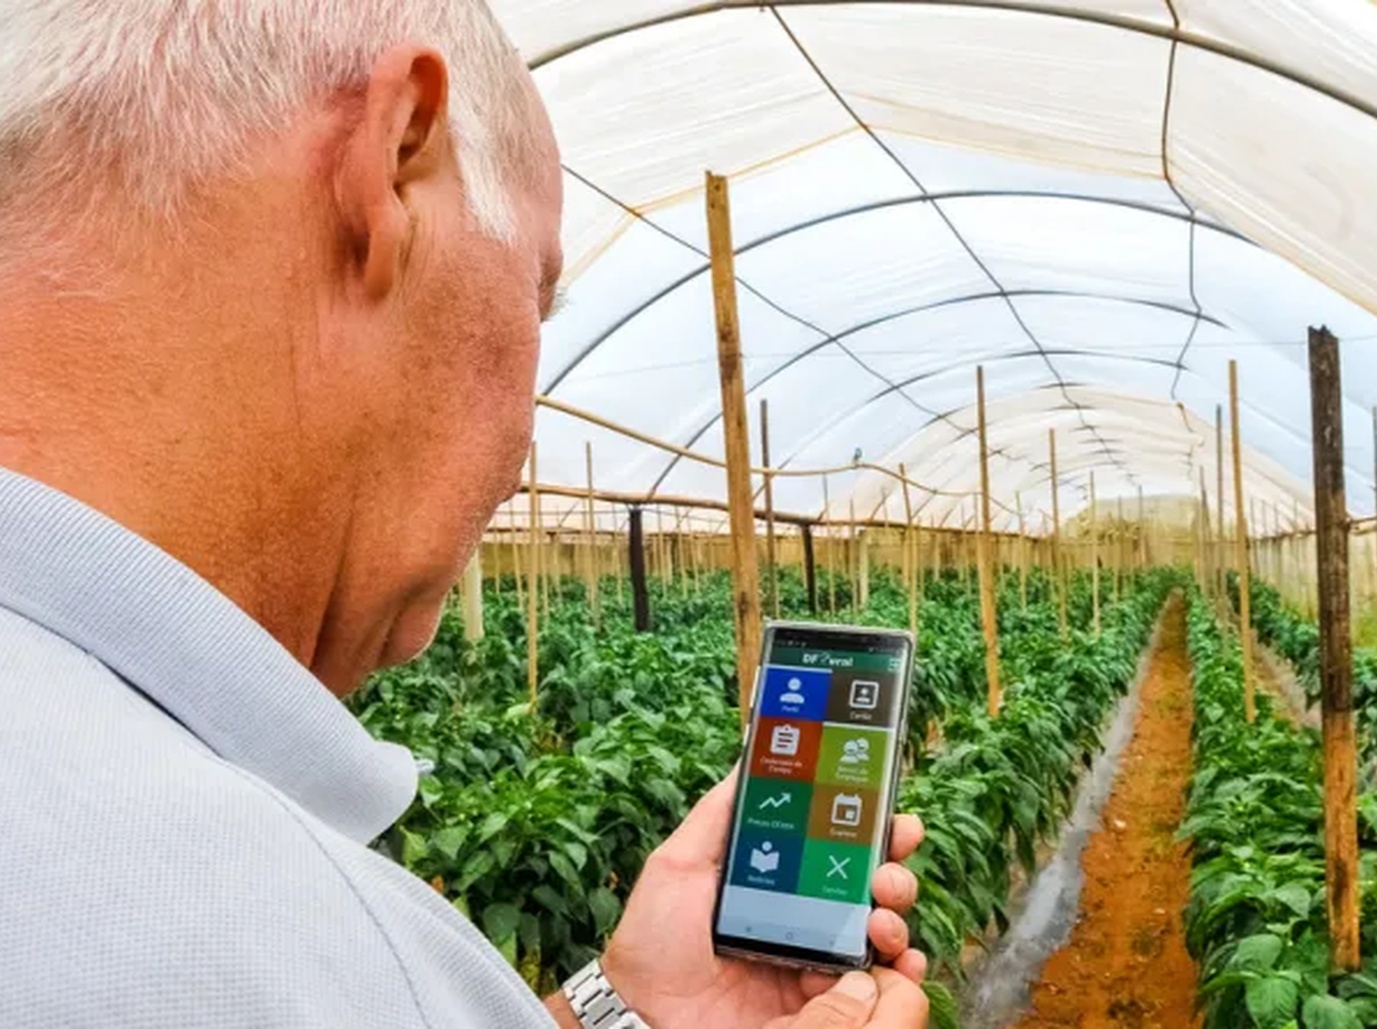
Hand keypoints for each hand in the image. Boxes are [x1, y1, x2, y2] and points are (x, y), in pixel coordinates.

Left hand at [597, 770, 927, 1028]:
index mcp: (777, 883)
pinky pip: (879, 987)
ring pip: (882, 928)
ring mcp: (818, 963)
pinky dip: (902, 966)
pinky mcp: (825, 1008)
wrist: (646, 1014)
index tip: (887, 806)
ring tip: (882, 910)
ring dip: (896, 908)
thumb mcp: (678, 865)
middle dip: (891, 863)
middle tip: (889, 860)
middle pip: (867, 883)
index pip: (833, 847)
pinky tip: (901, 954)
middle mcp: (805, 918)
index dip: (866, 824)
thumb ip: (719, 814)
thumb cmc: (654, 941)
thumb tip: (751, 755)